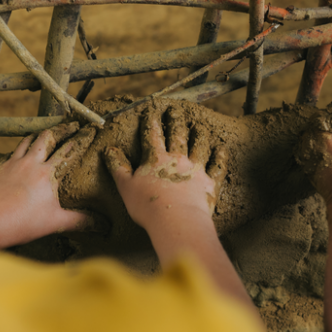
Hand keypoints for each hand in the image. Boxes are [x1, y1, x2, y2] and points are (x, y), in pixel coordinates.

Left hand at [0, 122, 94, 248]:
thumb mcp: (55, 222)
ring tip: (46, 132)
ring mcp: (12, 164)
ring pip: (27, 141)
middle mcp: (30, 163)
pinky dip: (19, 148)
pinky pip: (11, 153)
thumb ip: (79, 220)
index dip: (80, 139)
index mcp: (47, 174)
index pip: (68, 151)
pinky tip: (20, 153)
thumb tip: (102, 223)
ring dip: (39, 135)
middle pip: (47, 138)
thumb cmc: (21, 222)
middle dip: (62, 129)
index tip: (88, 130)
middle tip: (71, 125)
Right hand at [106, 105, 253, 310]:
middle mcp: (177, 159)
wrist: (176, 220)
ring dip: (200, 135)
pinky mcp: (210, 183)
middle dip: (176, 121)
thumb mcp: (125, 186)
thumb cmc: (148, 206)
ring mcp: (196, 169)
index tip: (151, 111)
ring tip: (199, 126)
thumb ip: (118, 167)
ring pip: (199, 146)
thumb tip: (109, 150)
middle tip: (176, 110)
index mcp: (155, 159)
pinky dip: (220, 157)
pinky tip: (221, 150)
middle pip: (177, 135)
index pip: (152, 135)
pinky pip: (217, 166)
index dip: (151, 122)